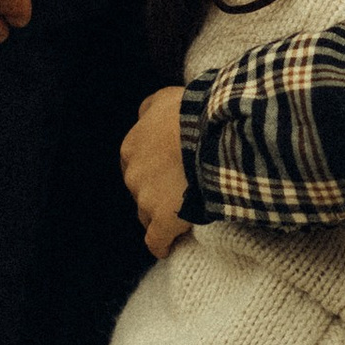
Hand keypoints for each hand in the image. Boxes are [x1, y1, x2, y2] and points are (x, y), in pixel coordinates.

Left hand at [123, 87, 193, 256]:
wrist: (212, 135)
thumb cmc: (193, 112)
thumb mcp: (166, 97)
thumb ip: (151, 108)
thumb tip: (145, 114)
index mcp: (132, 146)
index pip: (137, 164)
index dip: (155, 169)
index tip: (172, 170)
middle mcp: (133, 174)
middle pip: (140, 191)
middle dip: (157, 192)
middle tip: (183, 189)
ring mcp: (147, 200)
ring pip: (147, 215)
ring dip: (161, 215)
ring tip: (184, 215)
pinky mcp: (163, 221)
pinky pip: (156, 241)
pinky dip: (162, 244)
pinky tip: (169, 247)